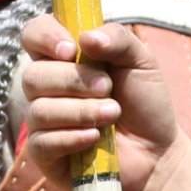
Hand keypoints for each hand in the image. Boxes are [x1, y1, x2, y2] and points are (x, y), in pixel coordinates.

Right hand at [17, 16, 188, 190]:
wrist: (158, 152)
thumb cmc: (145, 104)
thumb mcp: (141, 61)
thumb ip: (118, 39)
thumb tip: (85, 37)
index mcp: (63, 58)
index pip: (33, 35)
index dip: (45, 37)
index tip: (71, 49)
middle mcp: (47, 88)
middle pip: (33, 75)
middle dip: (74, 81)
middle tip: (108, 88)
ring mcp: (43, 123)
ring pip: (39, 110)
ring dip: (81, 111)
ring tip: (112, 114)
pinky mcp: (45, 155)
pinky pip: (42, 142)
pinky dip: (73, 137)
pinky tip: (96, 138)